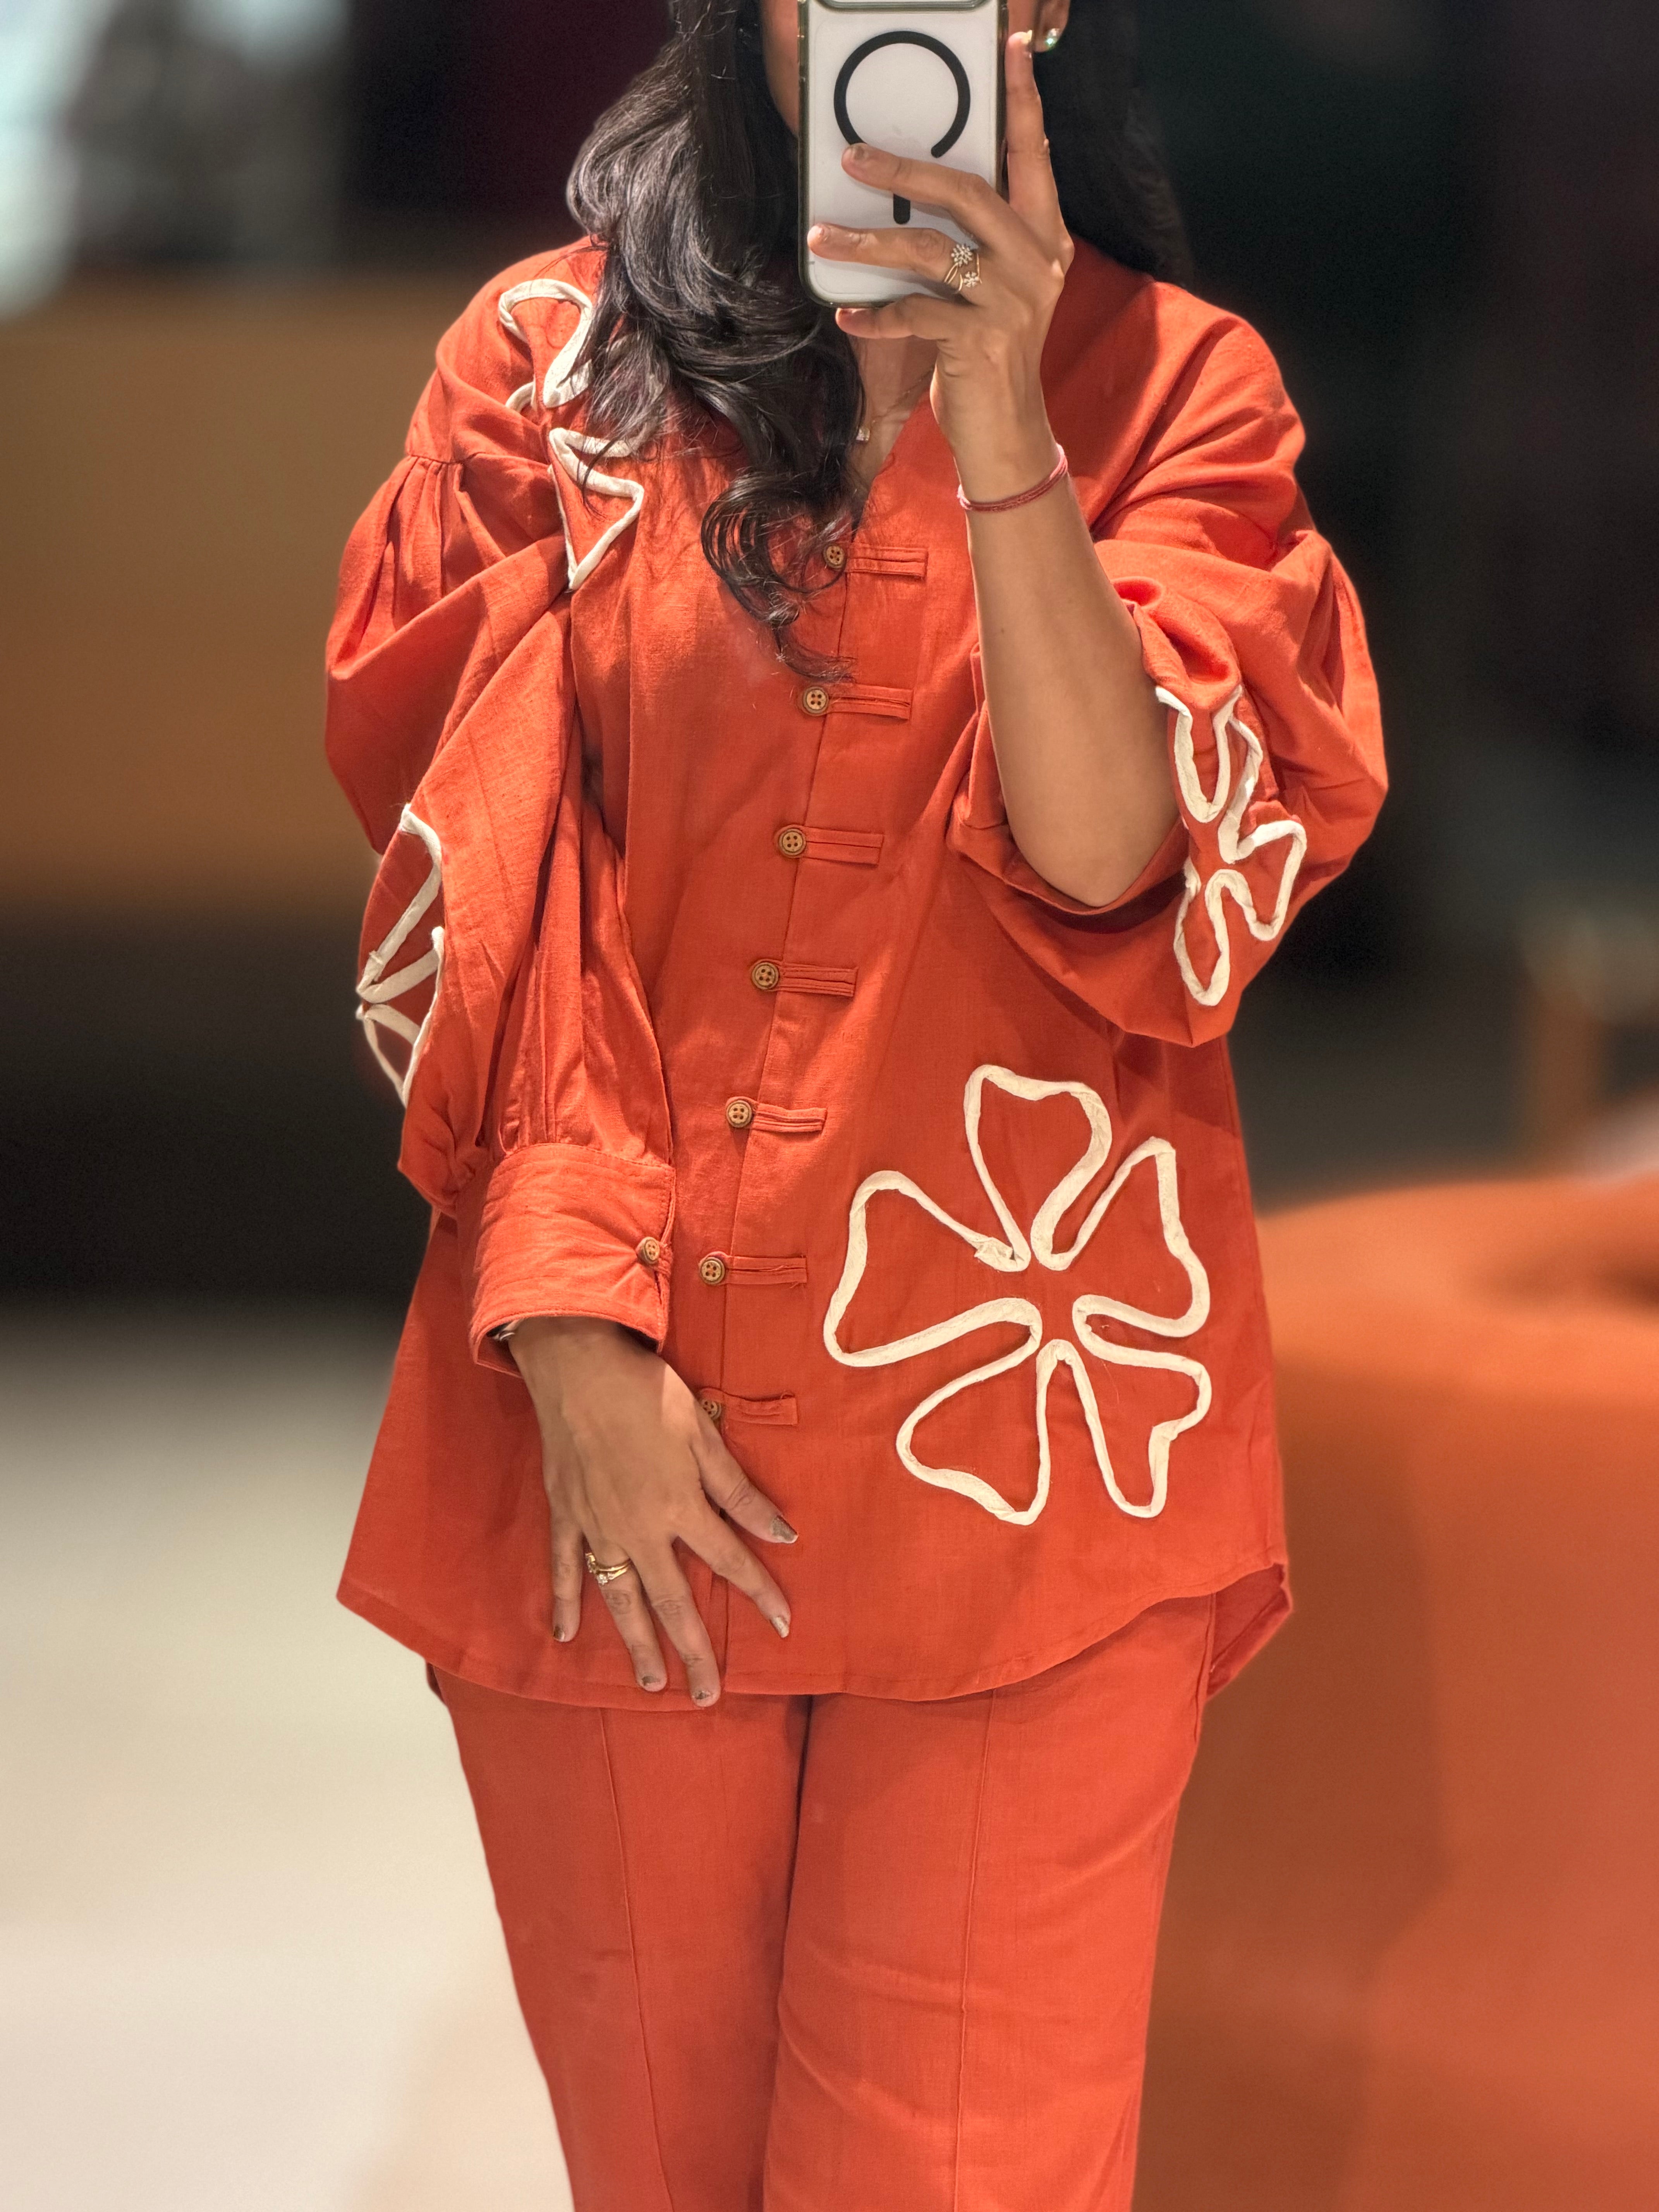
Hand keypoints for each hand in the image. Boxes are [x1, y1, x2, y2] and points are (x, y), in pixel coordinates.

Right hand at [511, 1317, 797, 1704]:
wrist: (577, 1367)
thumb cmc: (647, 1393)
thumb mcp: (702, 1435)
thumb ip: (738, 1491)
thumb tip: (783, 1534)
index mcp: (679, 1506)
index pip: (730, 1561)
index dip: (761, 1593)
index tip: (784, 1625)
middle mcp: (639, 1530)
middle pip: (673, 1601)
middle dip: (694, 1651)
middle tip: (707, 1695)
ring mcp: (597, 1528)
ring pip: (620, 1599)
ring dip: (637, 1644)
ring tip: (652, 1681)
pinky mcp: (565, 1516)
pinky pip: (565, 1569)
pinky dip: (565, 1603)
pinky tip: (564, 1635)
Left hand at [806, 28, 1072, 499]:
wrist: (1007, 433)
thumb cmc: (989, 355)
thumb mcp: (995, 290)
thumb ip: (977, 242)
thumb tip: (918, 190)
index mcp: (1044, 240)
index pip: (1033, 158)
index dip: (1023, 105)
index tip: (1011, 51)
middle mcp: (1035, 263)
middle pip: (968, 193)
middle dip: (906, 168)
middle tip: (854, 155)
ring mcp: (1010, 303)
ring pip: (931, 251)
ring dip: (869, 241)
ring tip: (823, 236)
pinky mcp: (979, 342)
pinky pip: (915, 313)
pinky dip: (875, 312)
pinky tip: (845, 311)